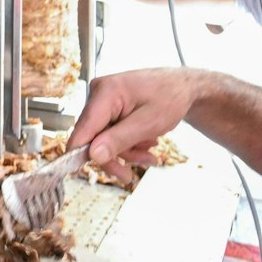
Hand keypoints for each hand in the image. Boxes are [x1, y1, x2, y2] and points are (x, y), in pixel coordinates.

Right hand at [66, 68, 203, 183]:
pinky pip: (110, 132)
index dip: (79, 154)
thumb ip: (120, 139)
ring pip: (102, 138)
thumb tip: (93, 155)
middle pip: (92, 137)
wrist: (182, 86)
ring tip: (148, 153)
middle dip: (114, 155)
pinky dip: (127, 142)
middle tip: (129, 175)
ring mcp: (102, 100)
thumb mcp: (149, 123)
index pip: (82, 130)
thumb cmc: (171, 97)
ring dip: (125, 151)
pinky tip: (144, 142)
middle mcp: (98, 94)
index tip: (87, 174)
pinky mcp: (108, 107)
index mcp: (106, 92)